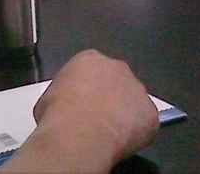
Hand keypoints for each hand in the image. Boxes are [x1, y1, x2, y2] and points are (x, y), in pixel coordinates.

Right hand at [33, 50, 158, 165]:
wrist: (78, 132)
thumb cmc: (57, 112)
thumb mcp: (48, 96)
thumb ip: (64, 93)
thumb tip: (66, 106)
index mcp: (90, 59)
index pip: (93, 70)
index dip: (89, 88)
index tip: (82, 102)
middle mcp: (117, 68)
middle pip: (117, 81)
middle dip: (110, 96)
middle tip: (97, 116)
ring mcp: (137, 89)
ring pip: (133, 101)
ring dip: (125, 113)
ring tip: (109, 131)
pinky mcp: (151, 113)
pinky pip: (145, 122)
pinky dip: (137, 132)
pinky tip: (122, 141)